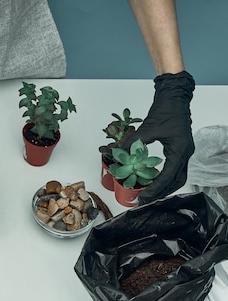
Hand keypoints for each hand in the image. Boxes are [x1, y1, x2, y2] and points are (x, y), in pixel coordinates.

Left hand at [120, 71, 194, 204]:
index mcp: (179, 150)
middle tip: (145, 200)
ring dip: (164, 187)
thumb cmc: (165, 110)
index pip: (168, 176)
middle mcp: (185, 153)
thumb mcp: (146, 129)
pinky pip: (175, 170)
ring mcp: (184, 152)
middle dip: (161, 193)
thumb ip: (132, 144)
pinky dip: (165, 178)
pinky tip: (153, 181)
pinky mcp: (180, 150)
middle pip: (176, 181)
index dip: (156, 189)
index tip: (144, 198)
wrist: (174, 97)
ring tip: (148, 194)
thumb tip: (117, 155)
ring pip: (178, 177)